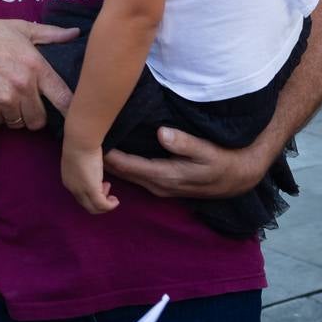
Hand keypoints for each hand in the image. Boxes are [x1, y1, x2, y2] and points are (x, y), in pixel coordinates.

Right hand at [0, 16, 77, 129]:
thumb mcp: (21, 29)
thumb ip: (51, 34)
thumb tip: (75, 33)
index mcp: (36, 67)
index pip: (64, 98)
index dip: (72, 111)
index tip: (75, 116)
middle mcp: (22, 86)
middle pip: (39, 120)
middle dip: (35, 114)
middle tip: (27, 102)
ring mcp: (3, 99)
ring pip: (19, 123)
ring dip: (15, 115)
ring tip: (7, 96)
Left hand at [61, 141, 118, 213]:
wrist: (80, 141)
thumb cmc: (80, 142)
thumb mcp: (79, 156)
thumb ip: (83, 164)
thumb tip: (92, 161)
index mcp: (68, 179)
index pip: (79, 195)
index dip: (92, 193)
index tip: (103, 183)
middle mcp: (72, 188)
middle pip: (86, 204)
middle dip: (98, 200)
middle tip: (107, 187)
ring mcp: (81, 190)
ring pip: (93, 208)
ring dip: (104, 205)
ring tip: (112, 198)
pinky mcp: (91, 189)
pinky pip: (102, 205)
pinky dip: (110, 206)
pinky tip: (115, 201)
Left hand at [104, 127, 266, 199]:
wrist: (239, 178)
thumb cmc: (223, 160)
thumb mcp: (207, 150)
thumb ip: (184, 143)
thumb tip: (162, 133)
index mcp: (164, 176)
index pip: (127, 165)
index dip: (107, 153)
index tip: (91, 138)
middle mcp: (157, 185)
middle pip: (121, 172)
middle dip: (102, 159)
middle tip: (83, 137)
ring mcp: (159, 187)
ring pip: (127, 175)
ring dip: (110, 163)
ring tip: (92, 143)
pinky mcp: (163, 184)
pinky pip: (136, 175)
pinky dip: (123, 165)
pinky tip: (113, 152)